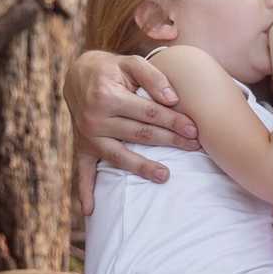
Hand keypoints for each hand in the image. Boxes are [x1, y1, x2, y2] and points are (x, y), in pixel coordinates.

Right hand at [64, 50, 199, 212]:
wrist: (78, 74)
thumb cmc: (112, 68)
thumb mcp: (131, 62)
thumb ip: (153, 77)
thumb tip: (173, 99)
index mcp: (107, 96)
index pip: (148, 113)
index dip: (173, 121)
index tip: (194, 129)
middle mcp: (94, 119)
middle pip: (139, 135)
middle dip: (170, 141)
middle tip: (194, 147)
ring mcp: (87, 136)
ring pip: (120, 156)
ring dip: (142, 168)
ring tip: (165, 176)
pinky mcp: (82, 148)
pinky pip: (83, 172)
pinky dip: (84, 192)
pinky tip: (91, 210)